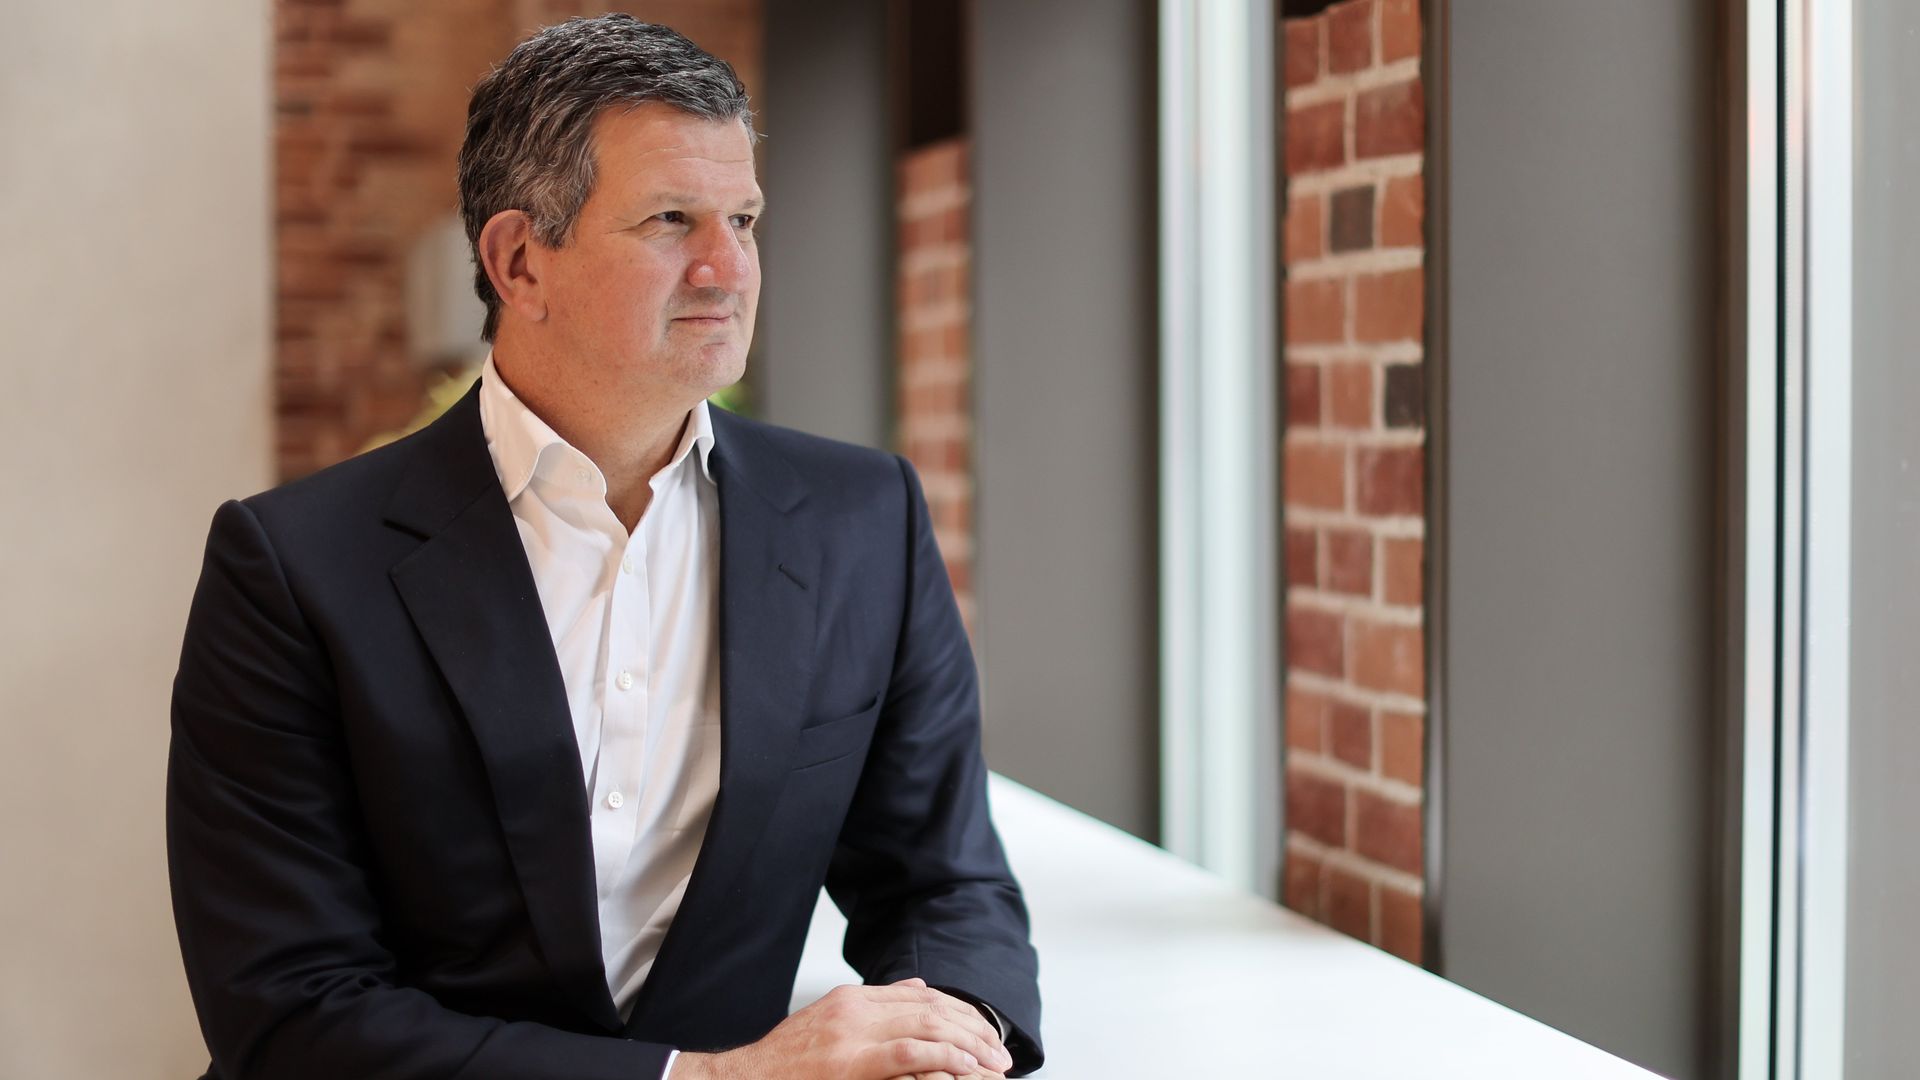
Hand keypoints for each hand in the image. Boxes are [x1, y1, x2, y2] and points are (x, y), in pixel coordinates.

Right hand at [672, 977, 1012, 1079]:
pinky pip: (911, 1052)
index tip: (986, 1034)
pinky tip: (968, 1068)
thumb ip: (875, 1007)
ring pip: (930, 1025)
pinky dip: (946, 1057)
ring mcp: (853, 1033)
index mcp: (853, 999)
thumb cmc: (786, 1062)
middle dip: (974, 1030)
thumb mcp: (829, 1023)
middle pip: (933, 1007)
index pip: (923, 995)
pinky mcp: (851, 1061)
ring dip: (971, 1045)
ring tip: (995, 1064)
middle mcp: (856, 1008)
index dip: (961, 1014)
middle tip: (1001, 1053)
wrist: (746, 1079)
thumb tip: (918, 989)